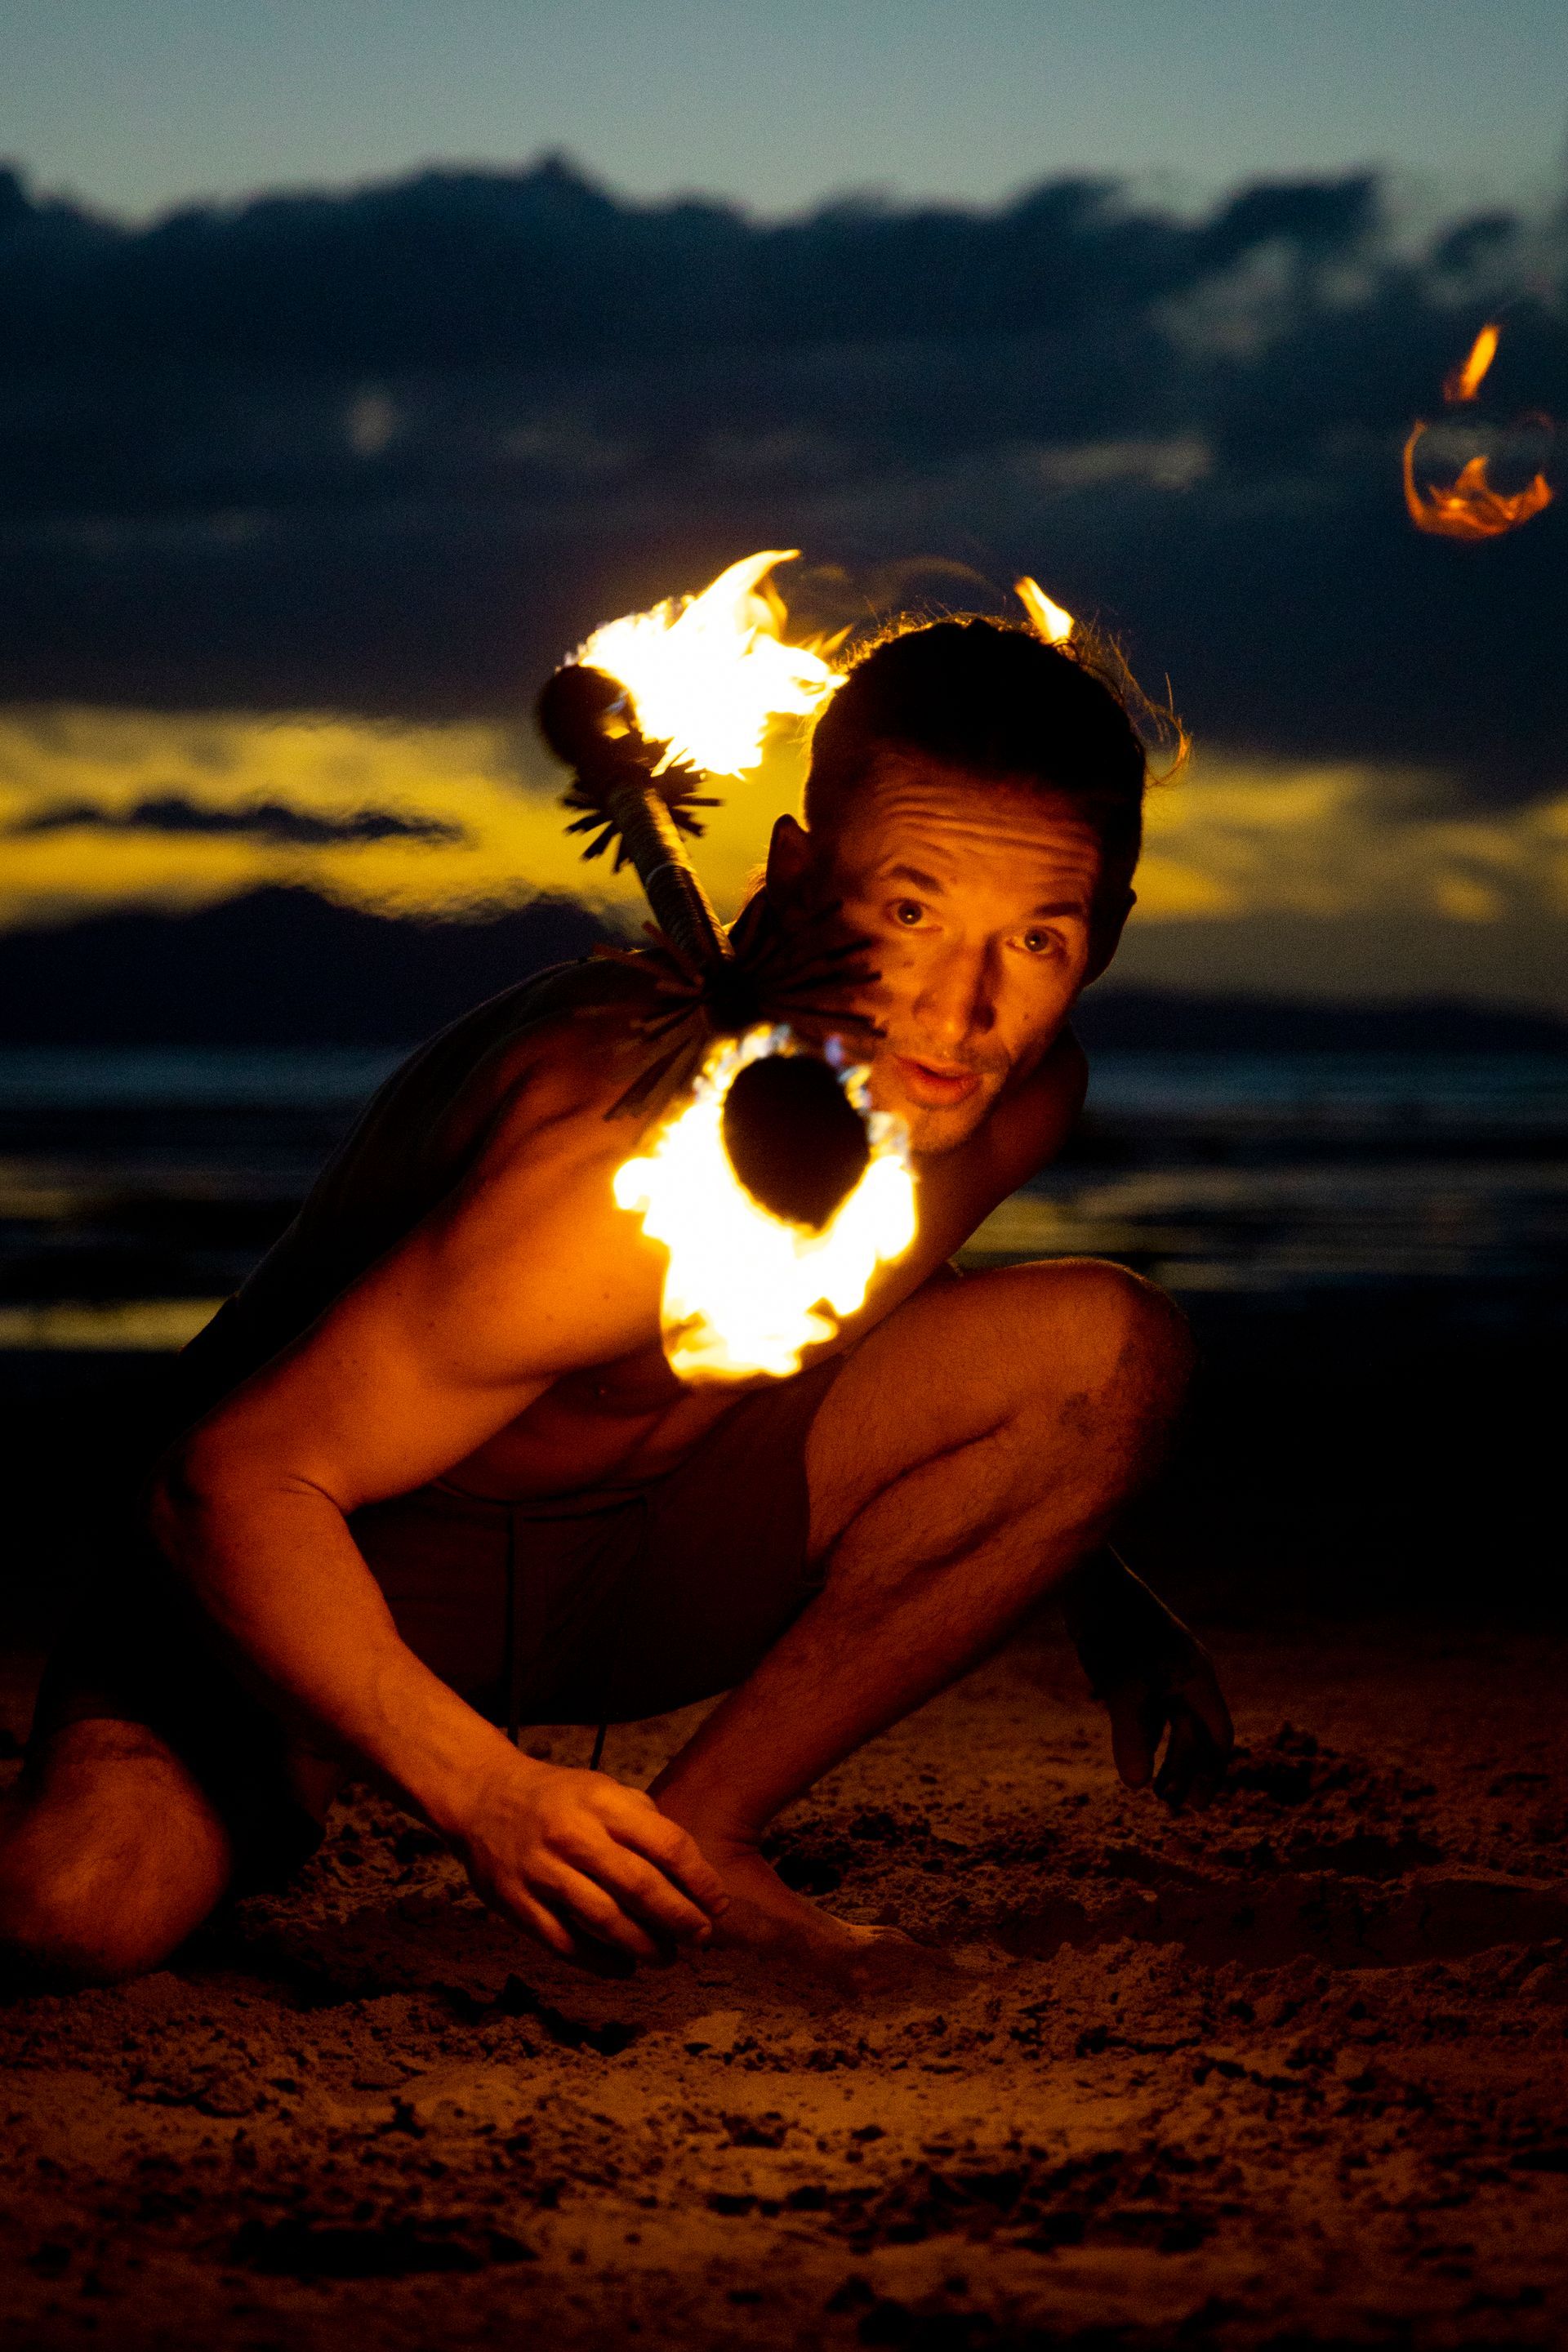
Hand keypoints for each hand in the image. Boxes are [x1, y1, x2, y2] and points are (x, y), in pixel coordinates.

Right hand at [451, 1751, 729, 1970]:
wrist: (483, 1798)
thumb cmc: (559, 1799)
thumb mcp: (603, 1790)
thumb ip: (644, 1823)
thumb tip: (691, 1872)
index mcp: (602, 1803)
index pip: (666, 1844)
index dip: (699, 1880)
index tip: (718, 1904)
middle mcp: (573, 1835)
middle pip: (640, 1886)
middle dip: (679, 1918)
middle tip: (701, 1937)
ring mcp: (542, 1870)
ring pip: (604, 1920)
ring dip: (643, 1945)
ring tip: (667, 1958)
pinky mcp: (516, 1902)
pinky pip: (564, 1941)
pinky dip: (598, 1961)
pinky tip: (623, 1967)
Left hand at [1063, 1550, 1233, 1810]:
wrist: (1088, 1582)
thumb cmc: (1113, 1631)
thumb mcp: (1123, 1689)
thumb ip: (1133, 1737)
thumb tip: (1138, 1787)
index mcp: (1197, 1678)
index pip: (1218, 1736)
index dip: (1211, 1773)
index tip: (1196, 1806)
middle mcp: (1185, 1675)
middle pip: (1195, 1734)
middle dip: (1186, 1771)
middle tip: (1169, 1805)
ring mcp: (1160, 1669)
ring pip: (1170, 1722)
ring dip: (1163, 1756)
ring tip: (1148, 1787)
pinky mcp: (1134, 1664)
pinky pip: (1148, 1709)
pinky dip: (1142, 1734)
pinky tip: (1129, 1752)